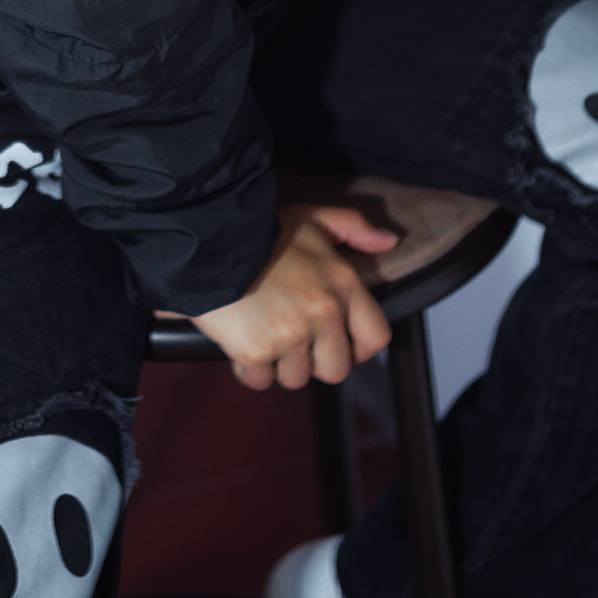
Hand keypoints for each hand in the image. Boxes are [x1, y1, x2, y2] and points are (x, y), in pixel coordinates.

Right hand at [184, 205, 397, 391]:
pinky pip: (259, 380)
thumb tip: (388, 242)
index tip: (340, 345)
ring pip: (295, 377)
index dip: (359, 348)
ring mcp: (291, 335)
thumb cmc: (261, 230)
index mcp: (342, 283)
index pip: (375, 336)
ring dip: (278, 363)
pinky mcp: (257, 351)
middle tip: (291, 338)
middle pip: (335, 369)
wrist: (210, 239)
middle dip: (314, 361)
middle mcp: (323, 313)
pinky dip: (247, 367)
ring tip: (262, 332)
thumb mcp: (312, 217)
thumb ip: (353, 227)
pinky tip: (240, 340)